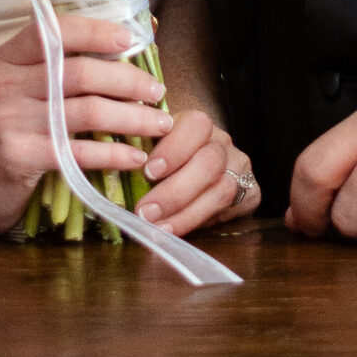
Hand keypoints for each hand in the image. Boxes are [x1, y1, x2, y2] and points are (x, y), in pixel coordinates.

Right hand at [0, 16, 172, 236]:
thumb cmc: (5, 132)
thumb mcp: (18, 90)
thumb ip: (55, 70)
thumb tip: (121, 47)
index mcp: (4, 59)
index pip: (53, 31)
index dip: (96, 32)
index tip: (130, 40)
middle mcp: (3, 84)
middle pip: (80, 72)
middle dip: (128, 81)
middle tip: (157, 91)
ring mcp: (9, 120)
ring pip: (88, 111)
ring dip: (132, 118)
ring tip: (158, 124)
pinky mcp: (19, 157)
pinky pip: (79, 151)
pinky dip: (114, 153)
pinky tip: (134, 157)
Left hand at [136, 107, 260, 237]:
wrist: (205, 177)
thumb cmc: (169, 163)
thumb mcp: (154, 149)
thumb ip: (138, 151)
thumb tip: (104, 163)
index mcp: (197, 124)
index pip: (195, 125)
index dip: (173, 148)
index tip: (148, 170)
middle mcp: (222, 143)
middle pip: (209, 161)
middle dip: (175, 190)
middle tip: (145, 211)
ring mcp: (239, 166)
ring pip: (222, 188)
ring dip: (186, 212)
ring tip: (159, 228)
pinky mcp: (251, 191)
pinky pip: (231, 208)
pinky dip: (200, 222)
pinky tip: (178, 232)